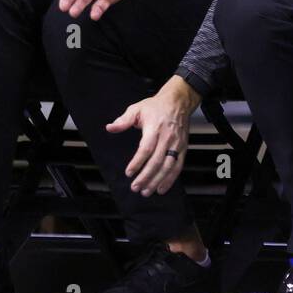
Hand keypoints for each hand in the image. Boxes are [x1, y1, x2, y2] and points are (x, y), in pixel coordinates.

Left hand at [111, 76, 199, 195]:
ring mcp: (176, 144)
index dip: (138, 162)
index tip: (129, 172)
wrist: (178, 101)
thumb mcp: (137, 109)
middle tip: (136, 187)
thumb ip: (123, 120)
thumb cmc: (156, 106)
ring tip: (147, 191)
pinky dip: (171, 179)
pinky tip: (162, 188)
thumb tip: (110, 127)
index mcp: (154, 128)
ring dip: (157, 180)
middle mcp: (167, 137)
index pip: (146, 148)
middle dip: (146, 176)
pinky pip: (178, 166)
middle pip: (157, 161)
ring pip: (168, 166)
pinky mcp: (183, 148)